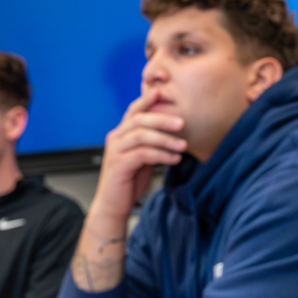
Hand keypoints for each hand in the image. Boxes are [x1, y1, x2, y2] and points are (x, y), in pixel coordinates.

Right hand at [91, 89, 186, 220]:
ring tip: (183, 145)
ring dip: (165, 139)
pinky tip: (174, 158)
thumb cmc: (130, 181)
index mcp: (122, 134)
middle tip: (182, 122)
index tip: (163, 92)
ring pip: (141, 136)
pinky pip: (142, 154)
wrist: (114, 205)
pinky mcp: (119, 165)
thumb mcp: (143, 157)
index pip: (134, 111)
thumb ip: (151, 143)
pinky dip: (160, 155)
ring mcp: (116, 151)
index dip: (147, 100)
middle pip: (139, 120)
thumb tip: (173, 131)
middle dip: (162, 119)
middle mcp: (116, 138)